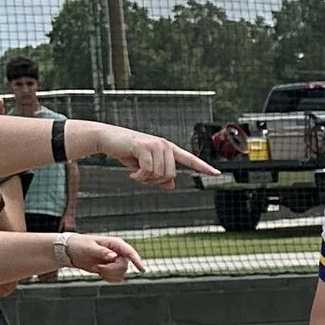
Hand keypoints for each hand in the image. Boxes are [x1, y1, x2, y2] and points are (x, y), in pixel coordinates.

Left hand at [68, 234, 142, 280]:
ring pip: (121, 273)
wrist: (71, 251)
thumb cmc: (79, 245)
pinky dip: (108, 278)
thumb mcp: (89, 247)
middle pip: (124, 266)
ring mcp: (115, 261)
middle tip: (98, 267)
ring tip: (97, 268)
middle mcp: (118, 252)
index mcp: (115, 244)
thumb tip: (114, 256)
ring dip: (109, 274)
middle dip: (111, 270)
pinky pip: (116, 278)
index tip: (142, 270)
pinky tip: (100, 273)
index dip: (137, 261)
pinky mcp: (111, 269)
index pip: (129, 252)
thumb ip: (102, 252)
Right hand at [76, 120, 217, 188]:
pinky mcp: (144, 147)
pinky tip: (131, 173)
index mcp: (168, 148)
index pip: (189, 159)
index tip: (217, 173)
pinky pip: (148, 171)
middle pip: (170, 175)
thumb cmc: (127, 152)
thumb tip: (171, 186)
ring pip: (159, 175)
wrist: (108, 139)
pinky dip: (139, 177)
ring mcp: (156, 144)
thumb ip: (159, 175)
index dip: (203, 167)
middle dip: (155, 181)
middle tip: (141, 176)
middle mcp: (165, 145)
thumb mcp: (144, 166)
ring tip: (136, 172)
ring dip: (145, 179)